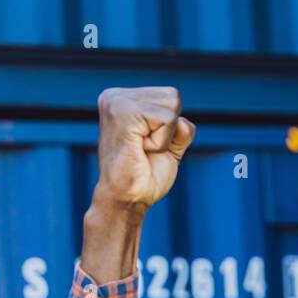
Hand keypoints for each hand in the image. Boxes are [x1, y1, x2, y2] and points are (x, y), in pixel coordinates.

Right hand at [93, 86, 194, 210]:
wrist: (126, 201)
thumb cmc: (144, 177)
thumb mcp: (169, 146)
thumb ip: (180, 128)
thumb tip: (183, 122)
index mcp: (122, 99)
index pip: (170, 96)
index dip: (169, 128)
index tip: (146, 145)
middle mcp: (115, 96)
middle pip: (173, 96)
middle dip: (169, 129)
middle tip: (145, 149)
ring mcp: (116, 102)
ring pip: (172, 105)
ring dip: (165, 136)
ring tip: (142, 150)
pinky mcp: (123, 113)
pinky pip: (166, 119)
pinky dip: (162, 141)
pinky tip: (141, 150)